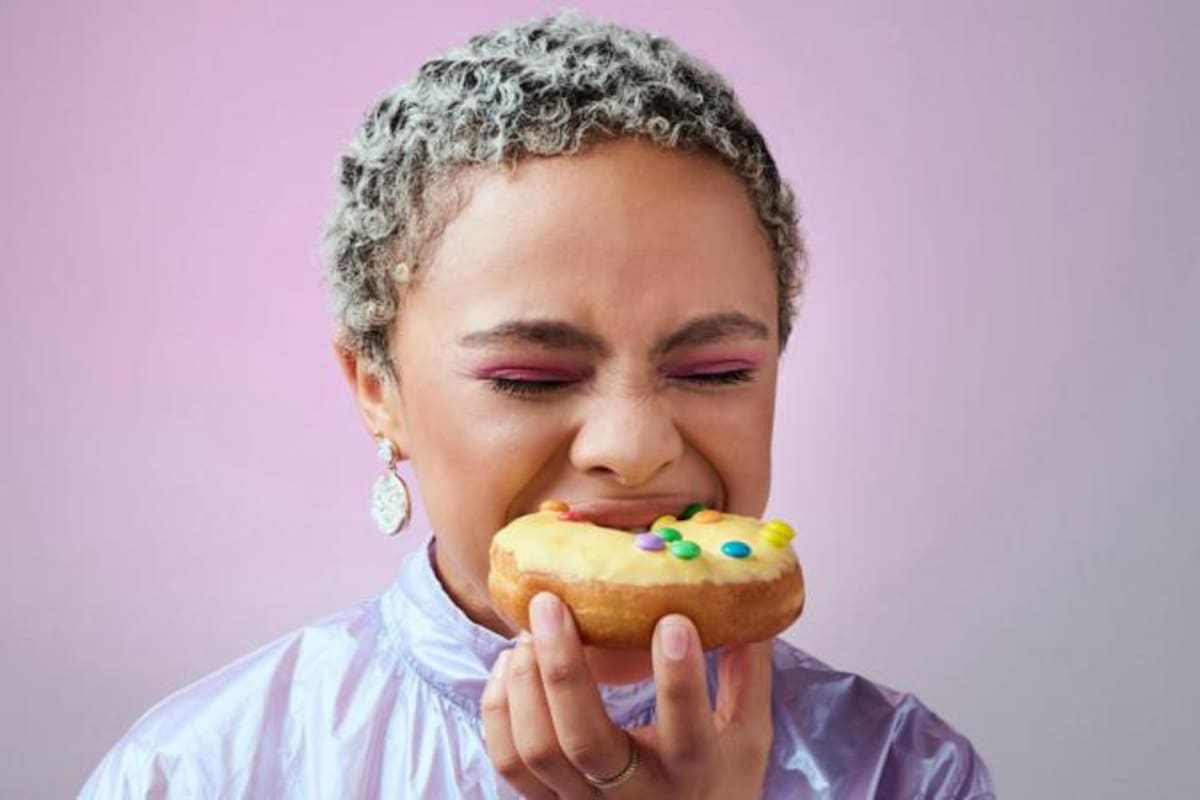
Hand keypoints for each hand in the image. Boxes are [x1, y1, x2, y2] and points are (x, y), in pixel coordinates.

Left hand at [481, 592, 773, 798]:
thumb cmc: (717, 784)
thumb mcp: (748, 737)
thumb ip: (748, 673)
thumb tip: (750, 604)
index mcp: (692, 774)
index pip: (687, 731)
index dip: (679, 679)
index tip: (672, 619)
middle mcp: (633, 796)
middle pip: (583, 739)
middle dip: (562, 666)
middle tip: (552, 604)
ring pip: (536, 750)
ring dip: (525, 682)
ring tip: (530, 631)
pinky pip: (508, 762)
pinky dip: (499, 708)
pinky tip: (512, 664)